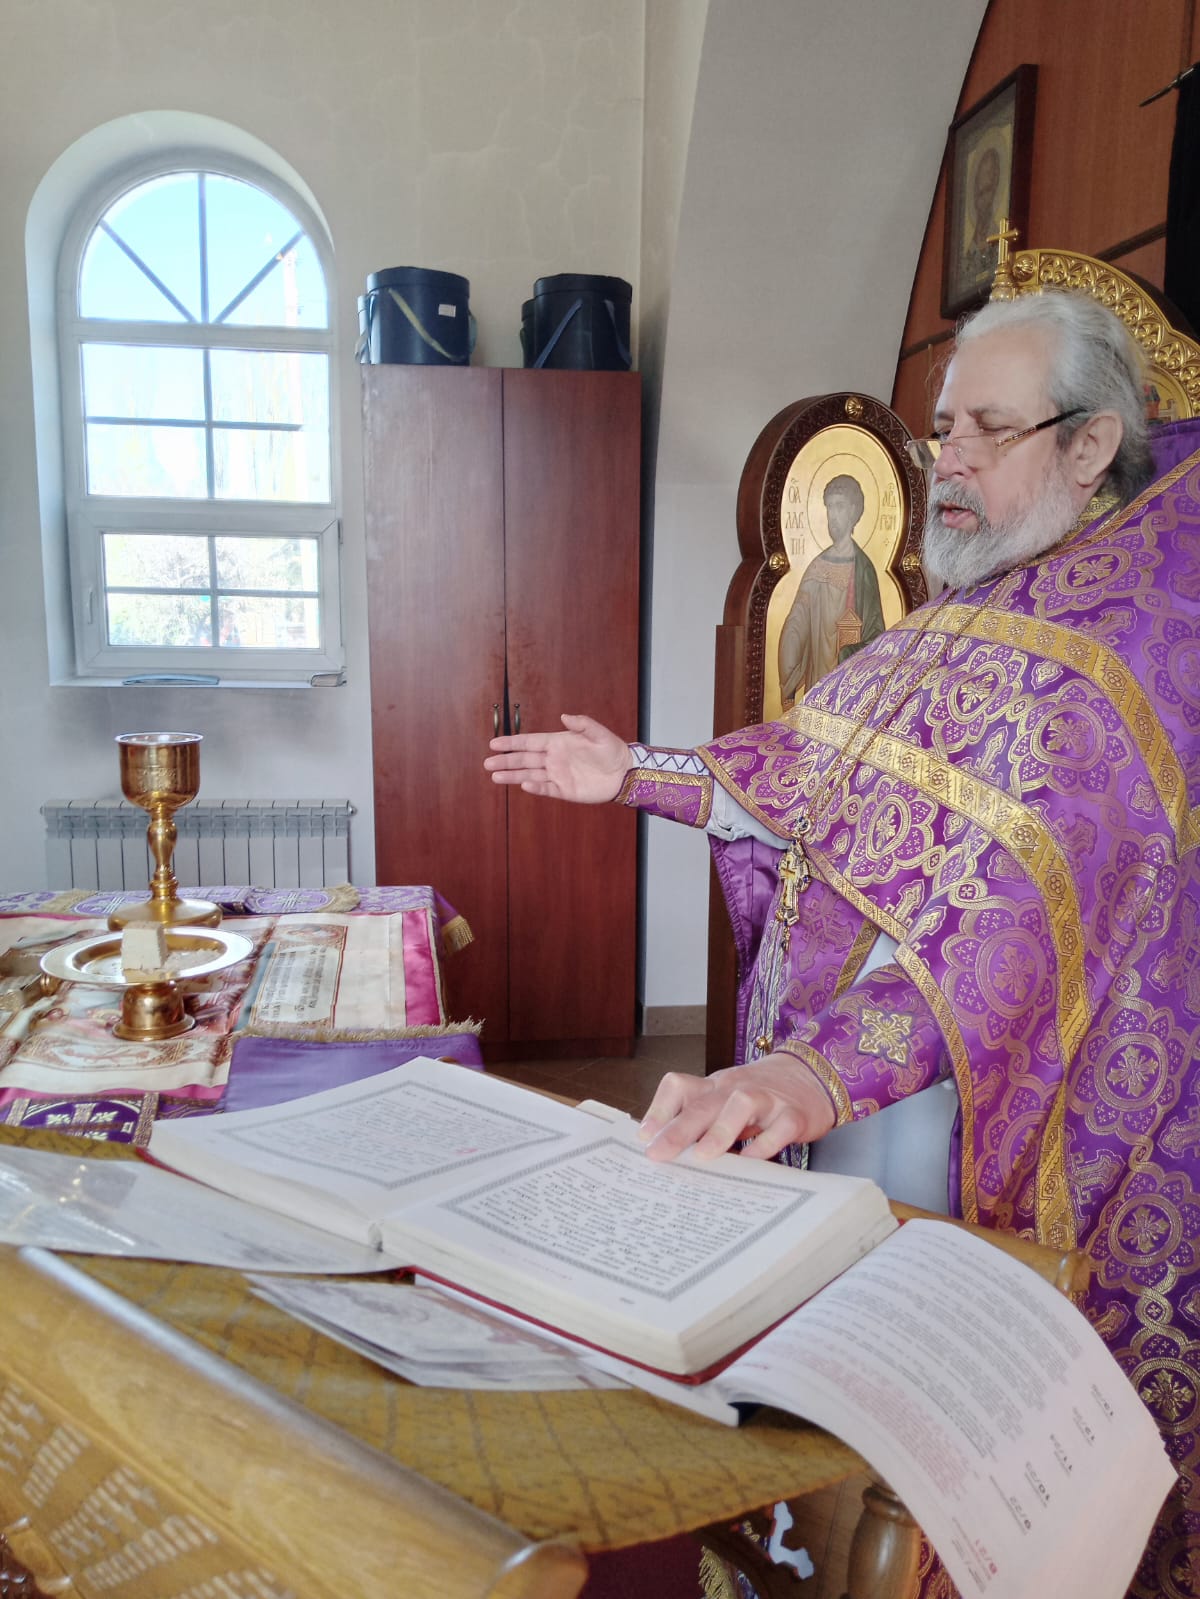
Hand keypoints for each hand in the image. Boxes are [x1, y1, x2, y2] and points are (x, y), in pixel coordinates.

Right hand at [484, 713, 631, 802]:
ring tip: (494, 776)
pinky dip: (535, 787)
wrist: (625, 772)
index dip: (512, 743)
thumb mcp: (599, 733)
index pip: (530, 742)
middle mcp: (554, 759)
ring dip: (512, 776)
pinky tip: (523, 785)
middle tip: (487, 762)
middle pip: (524, 759)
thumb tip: (564, 716)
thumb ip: (582, 724)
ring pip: (530, 775)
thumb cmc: (612, 750)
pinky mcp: (564, 790)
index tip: (494, 743)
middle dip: (506, 761)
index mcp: (558, 742)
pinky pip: (546, 788)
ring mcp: (558, 775)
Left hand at [638, 1053, 837, 1162]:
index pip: (679, 1086)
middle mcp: (735, 1089)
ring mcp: (767, 1098)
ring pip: (741, 1104)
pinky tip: (752, 1160)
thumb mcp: (724, 1101)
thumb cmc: (760, 1096)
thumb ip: (700, 1120)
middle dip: (677, 1129)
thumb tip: (663, 1150)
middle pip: (703, 1103)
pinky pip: (780, 1126)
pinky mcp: (794, 1114)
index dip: (659, 1109)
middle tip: (657, 1154)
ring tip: (703, 1155)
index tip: (643, 1137)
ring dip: (720, 1130)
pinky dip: (766, 1143)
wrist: (812, 1076)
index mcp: (714, 1087)